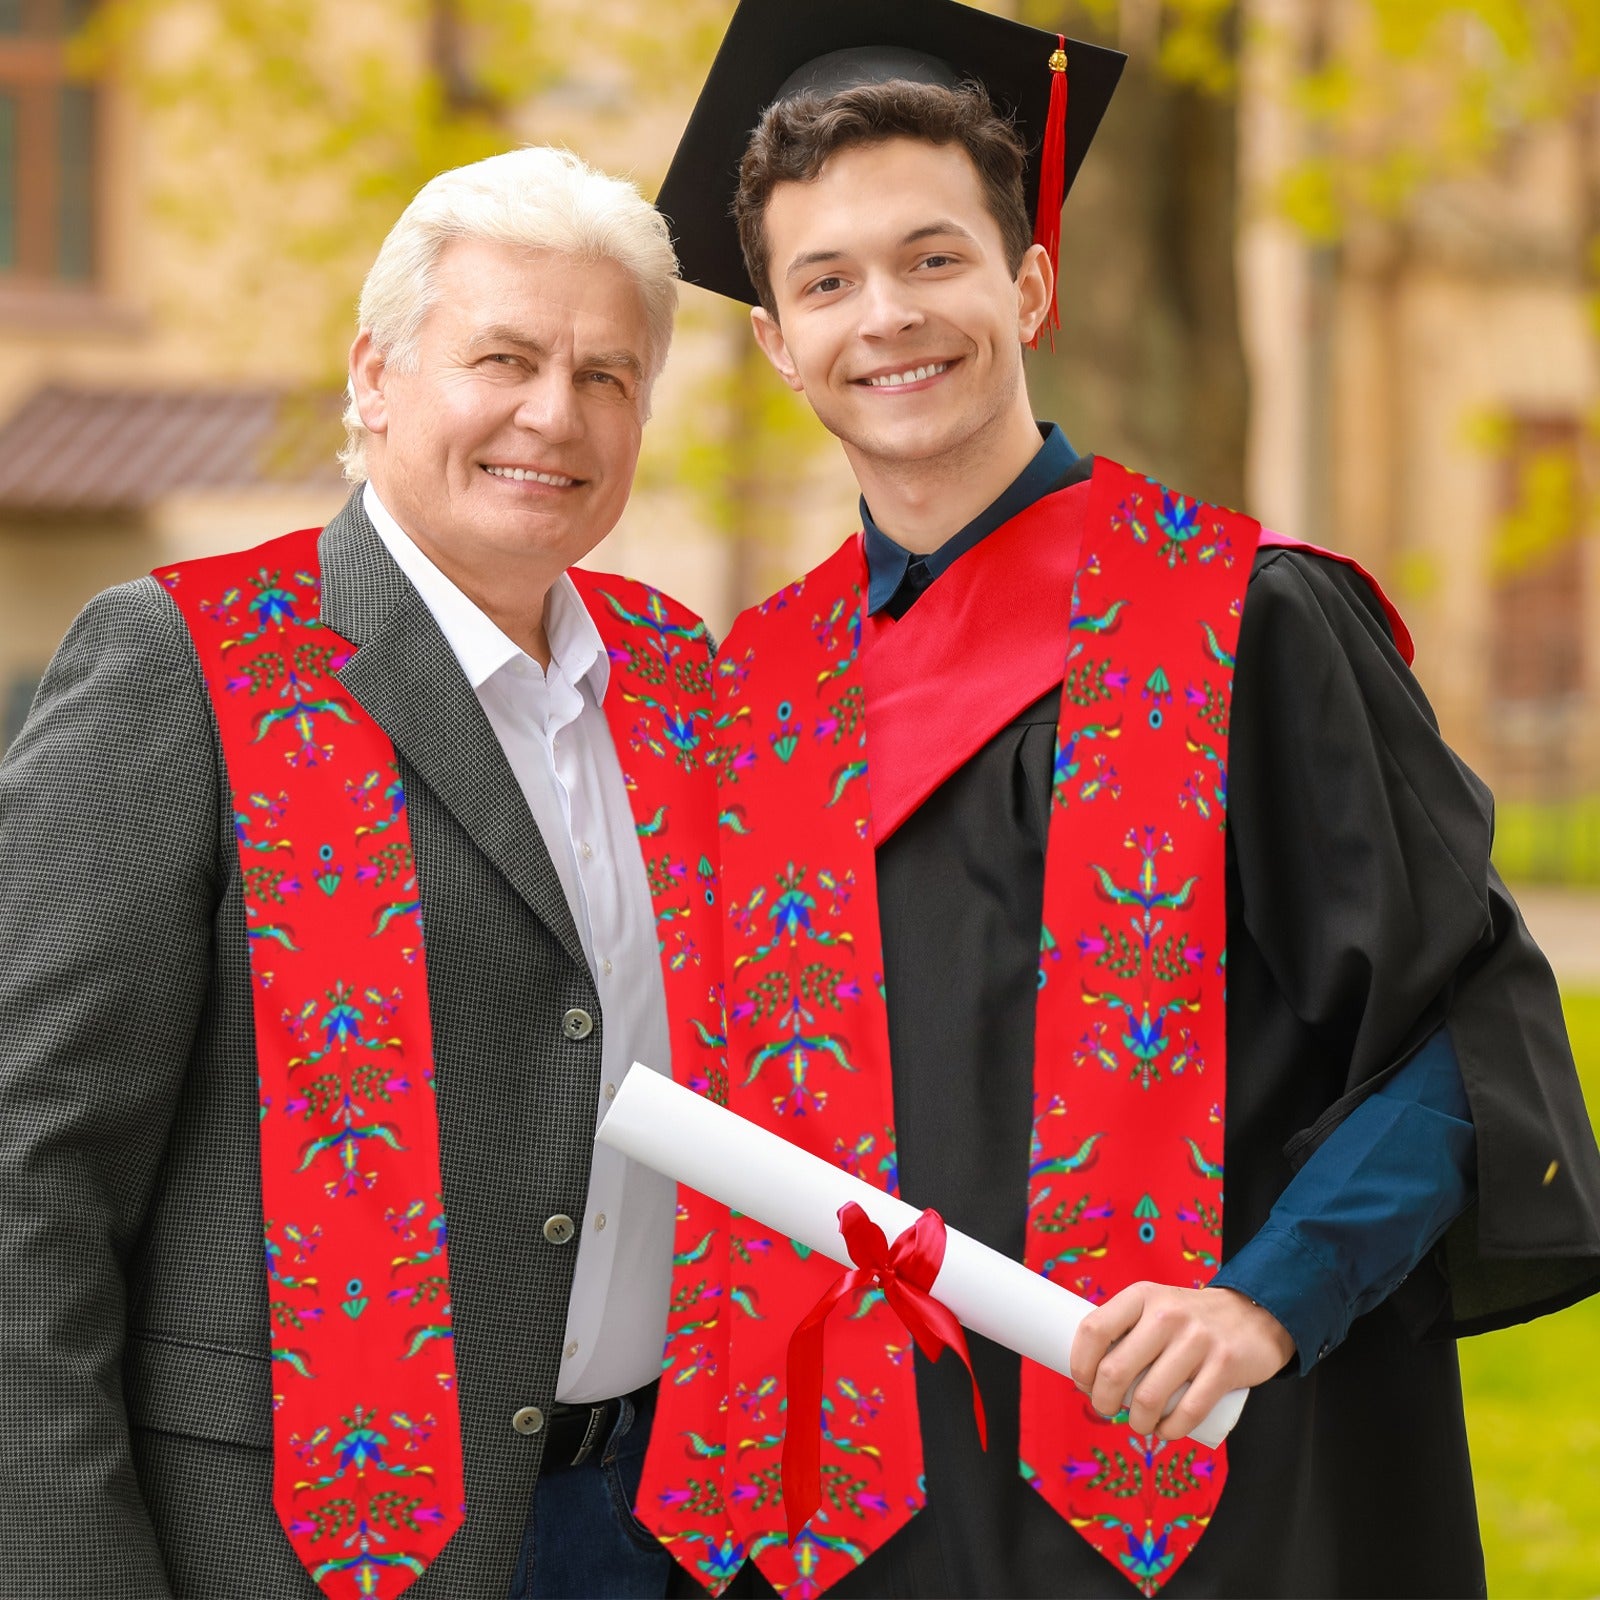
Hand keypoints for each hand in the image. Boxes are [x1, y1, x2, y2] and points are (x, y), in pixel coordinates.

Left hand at [1068, 1283, 1295, 1441]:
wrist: (1254, 1314)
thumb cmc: (1190, 1319)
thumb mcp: (1155, 1305)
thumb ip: (1127, 1328)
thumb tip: (1089, 1370)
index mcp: (1142, 1296)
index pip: (1093, 1330)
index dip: (1080, 1364)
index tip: (1083, 1383)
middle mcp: (1166, 1313)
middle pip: (1115, 1370)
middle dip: (1102, 1402)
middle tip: (1106, 1409)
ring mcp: (1197, 1339)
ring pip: (1148, 1398)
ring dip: (1136, 1422)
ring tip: (1138, 1423)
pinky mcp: (1224, 1366)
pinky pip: (1187, 1412)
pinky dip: (1170, 1431)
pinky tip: (1164, 1432)